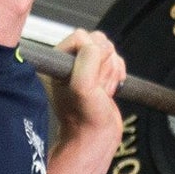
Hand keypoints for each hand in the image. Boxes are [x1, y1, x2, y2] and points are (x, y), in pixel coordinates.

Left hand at [48, 28, 125, 148]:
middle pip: (98, 41)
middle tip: (96, 86)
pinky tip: (107, 90)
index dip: (92, 54)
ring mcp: (85, 67)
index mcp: (56, 61)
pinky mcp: (99, 73)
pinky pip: (116, 60)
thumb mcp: (82, 87)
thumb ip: (87, 60)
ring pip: (109, 51)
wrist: (95, 137)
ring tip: (101, 91)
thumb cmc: (84, 118)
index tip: (89, 74)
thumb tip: (97, 46)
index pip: (81, 36)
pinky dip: (117, 74)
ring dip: (111, 72)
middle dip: (104, 64)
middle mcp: (68, 62)